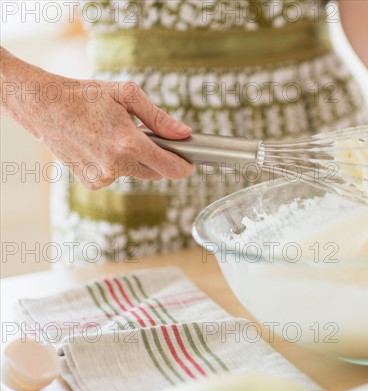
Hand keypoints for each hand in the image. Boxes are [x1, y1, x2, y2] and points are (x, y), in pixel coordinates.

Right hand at [20, 74, 194, 188]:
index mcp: (128, 143)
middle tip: (149, 137)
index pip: (170, 167)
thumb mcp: (127, 95)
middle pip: (156, 172)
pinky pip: (117, 176)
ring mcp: (102, 176)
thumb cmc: (85, 95)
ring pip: (136, 174)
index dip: (184, 166)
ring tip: (116, 136)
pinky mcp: (92, 182)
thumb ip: (159, 117)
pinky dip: (116, 165)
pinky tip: (101, 146)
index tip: (190, 162)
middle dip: (159, 158)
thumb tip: (184, 133)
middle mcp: (116, 164)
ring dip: (136, 160)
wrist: (43, 106)